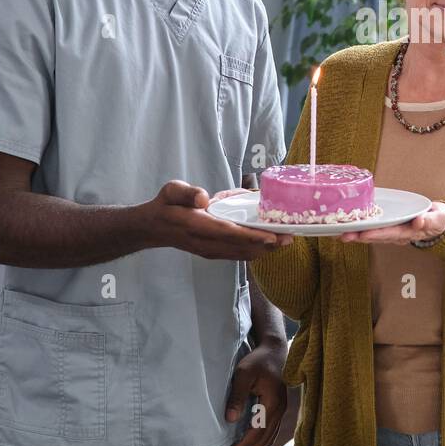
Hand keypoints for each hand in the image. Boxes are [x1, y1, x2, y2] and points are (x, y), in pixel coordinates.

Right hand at [142, 181, 291, 259]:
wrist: (154, 228)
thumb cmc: (166, 205)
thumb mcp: (171, 191)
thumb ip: (186, 193)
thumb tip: (204, 198)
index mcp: (196, 226)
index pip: (227, 233)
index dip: (250, 236)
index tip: (271, 236)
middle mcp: (206, 243)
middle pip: (241, 247)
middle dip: (267, 244)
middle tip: (290, 236)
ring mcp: (211, 251)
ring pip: (243, 254)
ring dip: (265, 248)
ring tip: (286, 239)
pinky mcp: (215, 252)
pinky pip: (239, 254)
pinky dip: (256, 249)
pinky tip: (270, 242)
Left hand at [225, 338, 288, 445]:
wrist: (274, 351)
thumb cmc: (259, 360)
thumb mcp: (243, 374)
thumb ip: (237, 396)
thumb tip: (230, 419)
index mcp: (273, 402)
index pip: (258, 431)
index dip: (244, 445)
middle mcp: (280, 409)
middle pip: (265, 438)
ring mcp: (281, 409)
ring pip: (270, 436)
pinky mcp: (279, 408)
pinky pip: (271, 430)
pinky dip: (261, 441)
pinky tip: (250, 444)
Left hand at [337, 201, 444, 244]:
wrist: (437, 222)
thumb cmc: (437, 219)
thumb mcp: (438, 219)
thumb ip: (429, 220)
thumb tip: (419, 221)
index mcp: (408, 232)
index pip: (390, 233)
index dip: (376, 234)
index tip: (363, 234)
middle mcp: (397, 235)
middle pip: (375, 237)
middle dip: (359, 236)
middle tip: (342, 235)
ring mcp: (391, 233)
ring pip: (370, 235)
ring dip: (355, 234)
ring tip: (338, 232)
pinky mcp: (387, 228)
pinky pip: (371, 229)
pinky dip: (358, 229)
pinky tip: (346, 227)